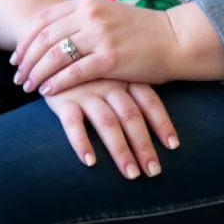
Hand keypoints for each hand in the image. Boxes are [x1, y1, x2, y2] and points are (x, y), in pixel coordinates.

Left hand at [11, 0, 177, 96]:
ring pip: (56, 55)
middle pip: (45, 37)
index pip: (44, 19)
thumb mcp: (107, 15)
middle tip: (17, 76)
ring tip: (28, 87)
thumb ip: (82, 20)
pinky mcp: (111, 58)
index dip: (26, 39)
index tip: (16, 56)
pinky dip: (57, 83)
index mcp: (87, 3)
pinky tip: (48, 92)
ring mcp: (101, 36)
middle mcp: (90, 15)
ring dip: (37, 73)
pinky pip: (75, 72)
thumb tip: (54, 34)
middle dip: (26, 59)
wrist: (174, 39)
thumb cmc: (140, 30)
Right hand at [43, 77, 179, 179]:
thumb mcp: (114, 70)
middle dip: (144, 146)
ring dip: (120, 150)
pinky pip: (73, 123)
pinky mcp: (62, 99)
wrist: (50, 48)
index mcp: (124, 76)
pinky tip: (90, 162)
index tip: (173, 146)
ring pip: (107, 123)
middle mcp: (109, 84)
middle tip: (153, 172)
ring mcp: (86, 90)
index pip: (149, 100)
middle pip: (131, 116)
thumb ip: (133, 86)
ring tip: (131, 174)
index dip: (162, 123)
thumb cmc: (89, 67)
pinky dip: (82, 142)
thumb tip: (160, 113)